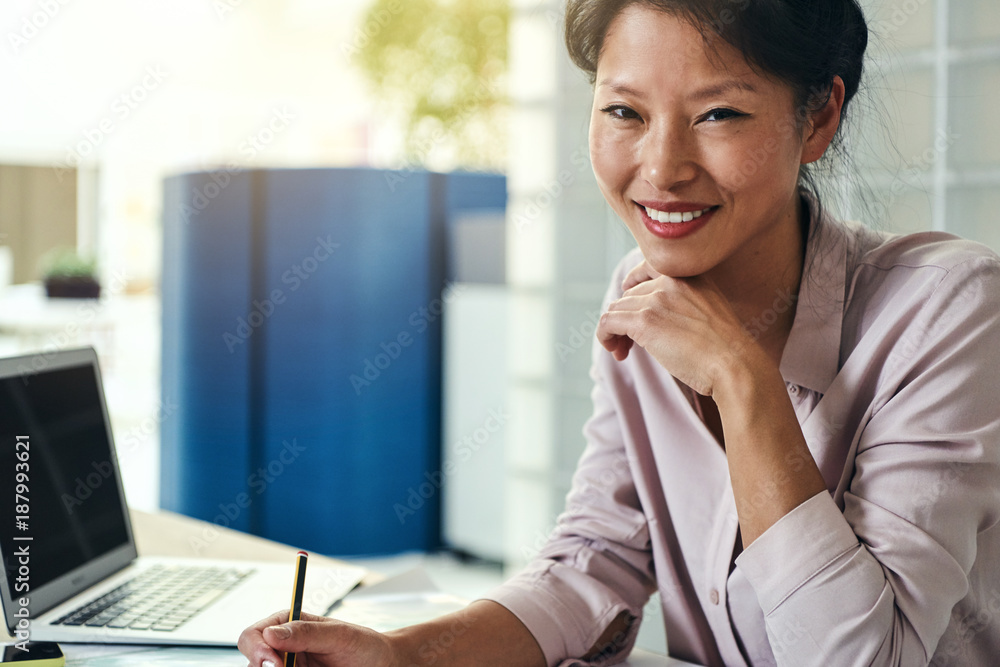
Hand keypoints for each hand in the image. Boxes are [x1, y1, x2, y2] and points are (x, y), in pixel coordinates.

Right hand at [238, 610, 399, 666]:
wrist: (381, 664)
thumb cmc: (364, 644)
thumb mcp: (338, 634)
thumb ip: (305, 633)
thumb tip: (270, 633)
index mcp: (287, 626)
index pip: (253, 635)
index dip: (257, 649)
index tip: (273, 663)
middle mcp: (282, 649)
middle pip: (253, 662)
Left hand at [596, 259, 759, 395]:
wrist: (735, 364)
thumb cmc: (726, 349)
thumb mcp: (707, 312)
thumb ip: (683, 305)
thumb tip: (651, 319)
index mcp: (689, 275)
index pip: (647, 269)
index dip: (633, 286)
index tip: (631, 303)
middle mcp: (671, 281)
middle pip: (629, 296)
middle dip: (626, 319)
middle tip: (629, 345)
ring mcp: (656, 299)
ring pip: (616, 309)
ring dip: (615, 331)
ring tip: (623, 351)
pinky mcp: (644, 321)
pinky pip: (608, 322)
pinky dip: (605, 336)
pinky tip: (617, 352)